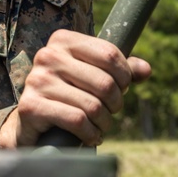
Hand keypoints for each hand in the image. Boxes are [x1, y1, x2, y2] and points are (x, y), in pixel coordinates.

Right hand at [0, 29, 151, 147]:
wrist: (31, 124)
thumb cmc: (69, 95)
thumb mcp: (93, 76)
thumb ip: (121, 71)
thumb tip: (146, 70)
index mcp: (63, 40)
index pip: (110, 53)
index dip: (125, 76)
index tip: (122, 88)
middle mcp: (48, 55)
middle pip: (105, 82)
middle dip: (115, 103)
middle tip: (110, 112)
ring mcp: (37, 80)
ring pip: (93, 105)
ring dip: (104, 122)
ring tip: (100, 126)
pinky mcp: (31, 106)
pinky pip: (77, 121)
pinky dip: (90, 134)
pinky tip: (90, 136)